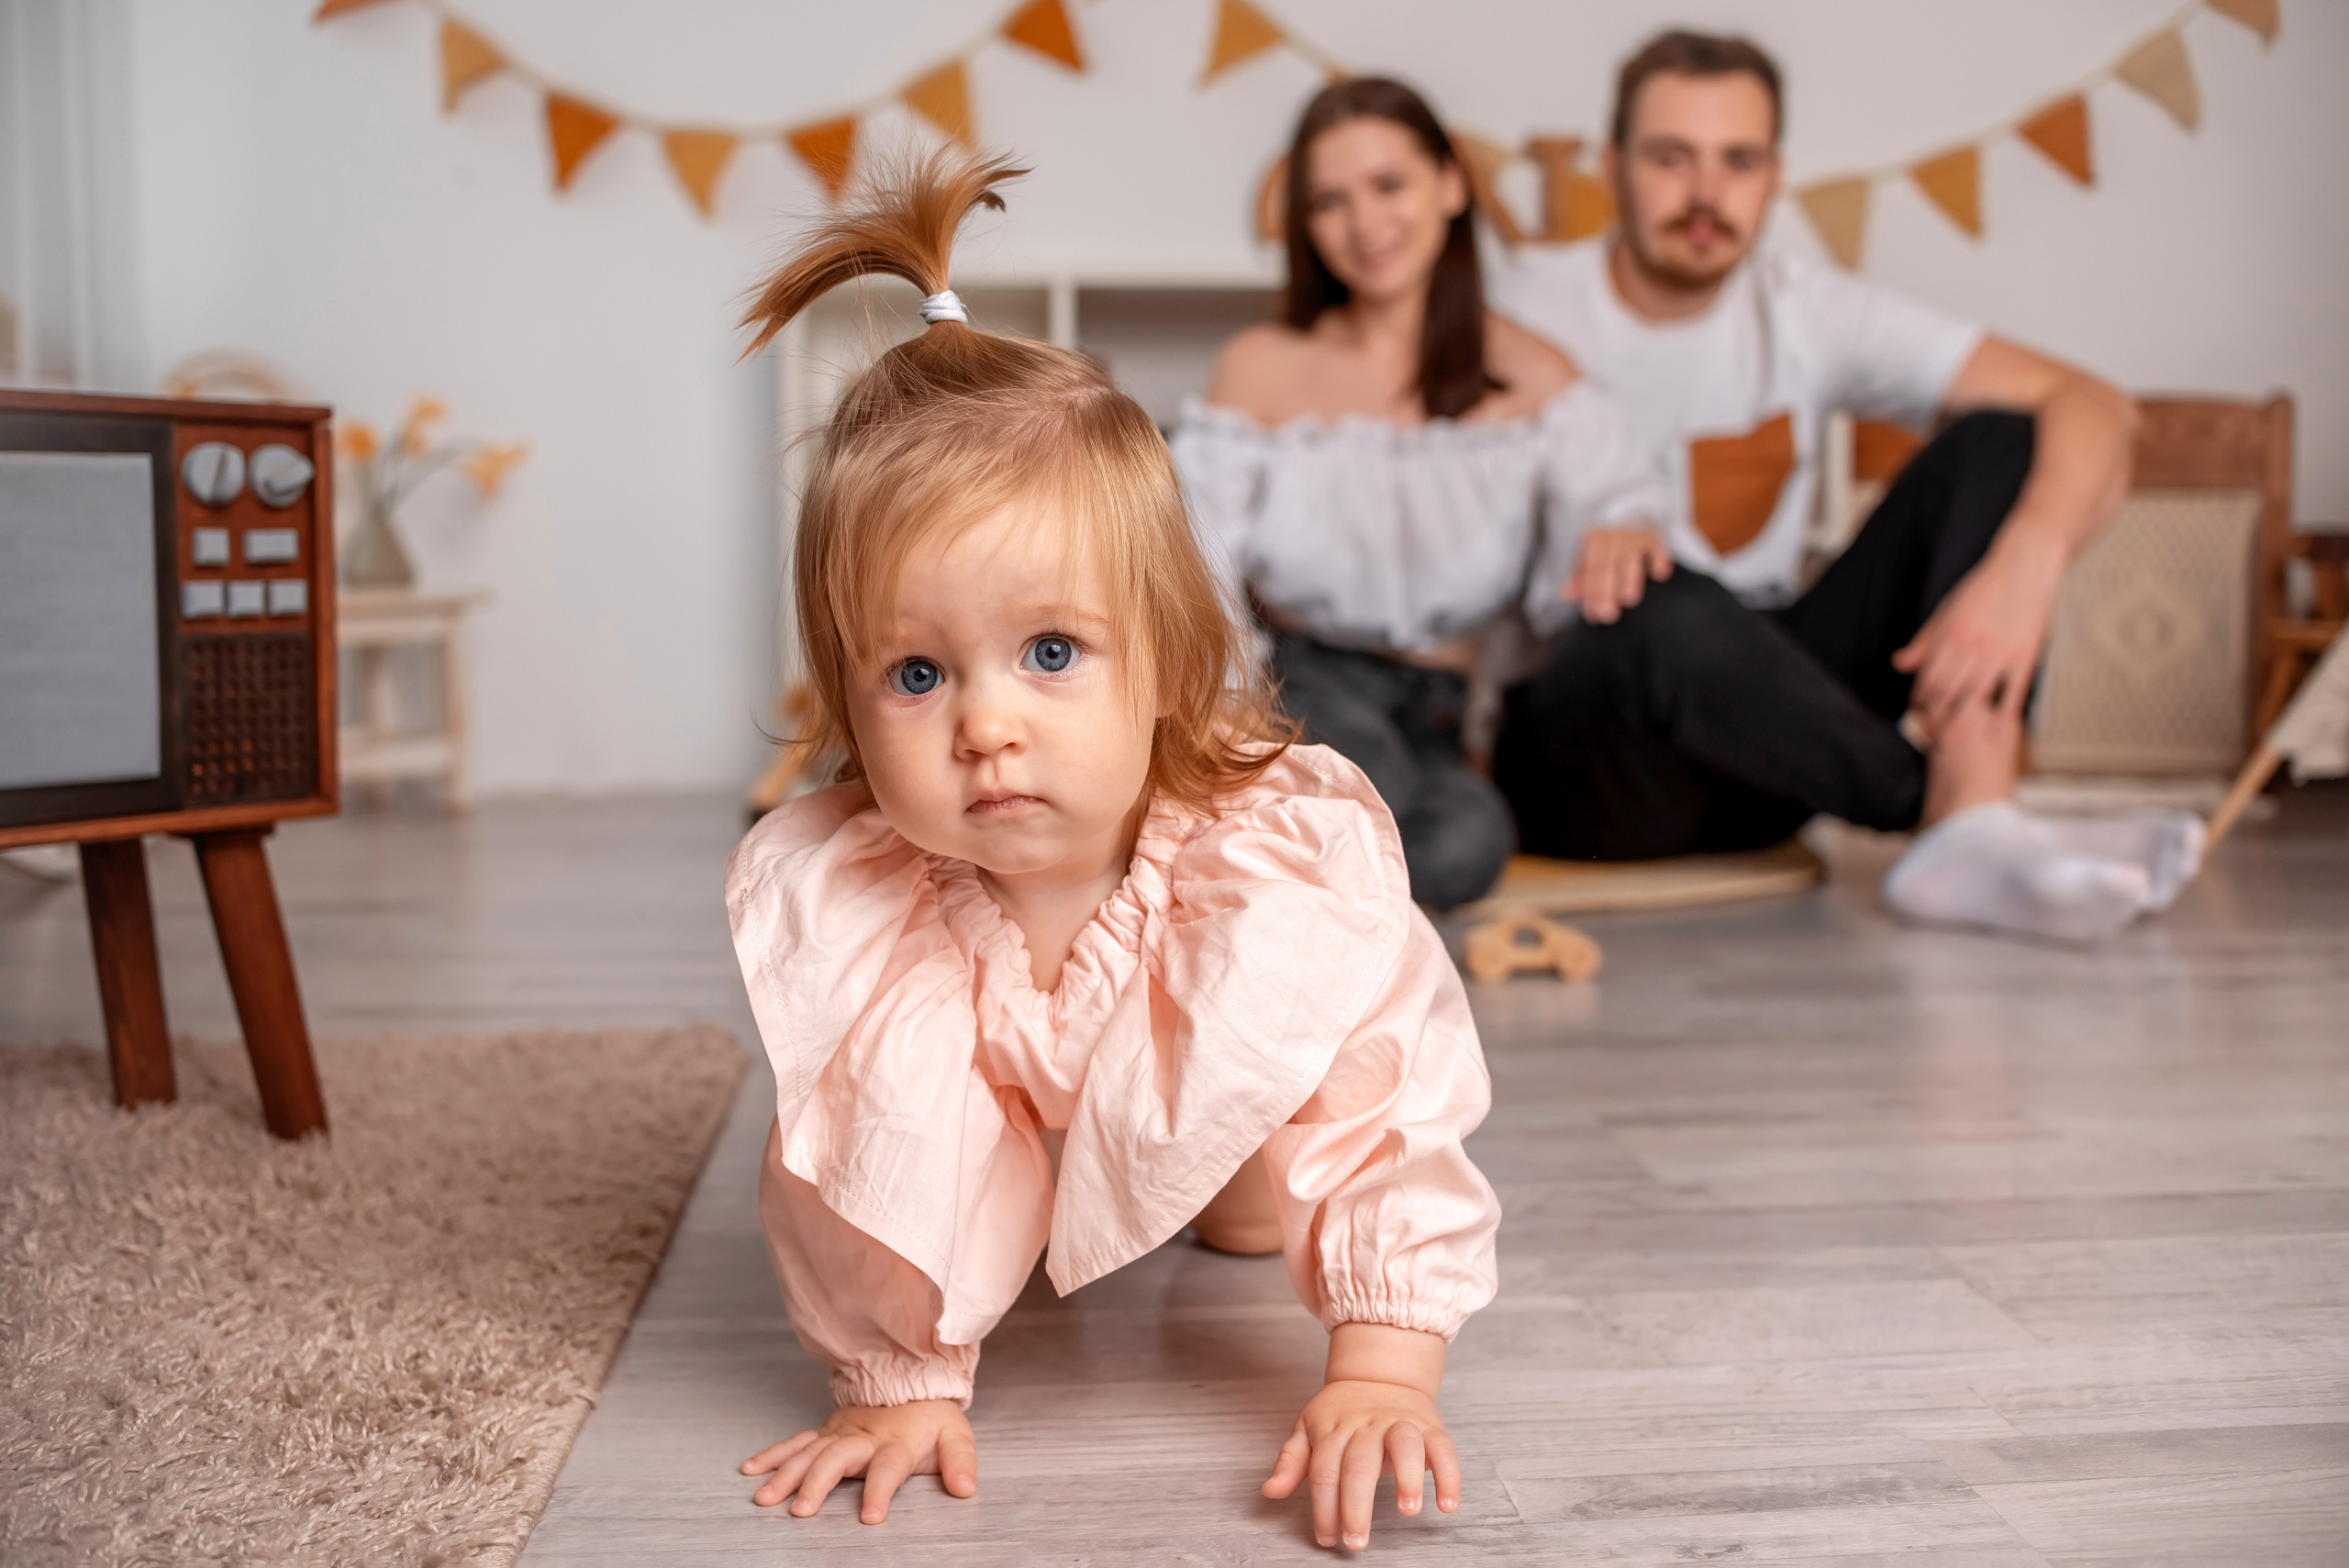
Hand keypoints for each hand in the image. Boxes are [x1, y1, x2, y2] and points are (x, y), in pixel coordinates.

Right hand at [740, 1398, 975, 1523]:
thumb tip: (965, 1488)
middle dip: (817, 1484)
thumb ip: (961, 1462)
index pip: (888, 1467)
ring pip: (809, 1451)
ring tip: (765, 1498)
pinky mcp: (825, 1430)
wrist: (910, 1378)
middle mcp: (863, 1436)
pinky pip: (795, 1441)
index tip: (870, 1517)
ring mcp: (839, 1432)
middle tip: (800, 1511)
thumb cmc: (931, 1416)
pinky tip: (751, 1469)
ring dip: (785, 1474)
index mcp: (896, 1441)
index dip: (880, 1491)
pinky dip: (772, 1454)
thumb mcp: (956, 1435)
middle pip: (837, 1458)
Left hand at [1263, 1323, 1458, 1550]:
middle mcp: (1366, 1424)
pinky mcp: (1430, 1426)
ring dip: (1408, 1477)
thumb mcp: (1308, 1427)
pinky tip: (1446, 1504)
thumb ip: (1291, 1461)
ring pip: (1404, 1445)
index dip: (1324, 1506)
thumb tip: (1270, 1491)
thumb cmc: (1341, 1411)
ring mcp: (1399, 1422)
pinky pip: (1443, 1448)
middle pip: (1359, 1464)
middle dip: (1357, 1505)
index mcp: (1333, 1427)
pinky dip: (1449, 1475)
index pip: (1324, 1470)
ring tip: (1407, 1511)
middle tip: (1356, 1541)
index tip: (1326, 1538)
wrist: (1380, 1372)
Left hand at [1565, 525, 1673, 623]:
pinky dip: (1659, 557)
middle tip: (1608, 615)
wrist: (1637, 523)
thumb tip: (1566, 595)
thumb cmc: (1611, 551)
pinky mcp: (1656, 537)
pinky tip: (1659, 574)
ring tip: (1629, 600)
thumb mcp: (1593, 561)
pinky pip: (1657, 544)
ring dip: (1629, 577)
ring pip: (1630, 553)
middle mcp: (1614, 535)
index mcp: (1595, 540)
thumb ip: (1581, 579)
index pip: (1590, 567)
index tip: (1593, 615)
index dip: (1590, 592)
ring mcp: (1635, 534)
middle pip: (1606, 561)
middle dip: (1605, 588)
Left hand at [1893, 546, 2061, 738]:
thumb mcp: (1947, 610)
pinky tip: (1994, 735)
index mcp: (1949, 634)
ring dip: (1958, 723)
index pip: (1927, 677)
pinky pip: (2013, 693)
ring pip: (1973, 697)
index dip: (1918, 699)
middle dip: (1932, 717)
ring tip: (1949, 745)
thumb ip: (1925, 641)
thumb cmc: (1983, 588)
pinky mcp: (2025, 657)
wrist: (2024, 566)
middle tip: (1927, 737)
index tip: (1916, 712)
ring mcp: (1999, 653)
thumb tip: (1899, 665)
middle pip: (1945, 692)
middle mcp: (1971, 646)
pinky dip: (2003, 716)